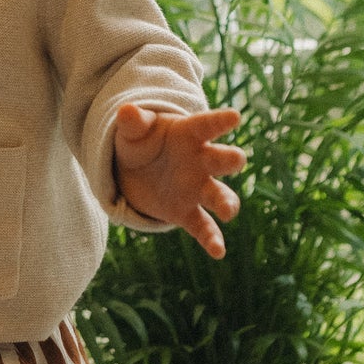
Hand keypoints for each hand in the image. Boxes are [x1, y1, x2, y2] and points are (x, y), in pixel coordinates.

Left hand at [113, 104, 244, 258]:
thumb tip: (126, 111)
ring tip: (228, 212)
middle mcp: (200, 161)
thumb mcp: (133, 130)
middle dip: (230, 159)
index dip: (220, 120)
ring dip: (226, 202)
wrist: (133, 172)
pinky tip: (218, 252)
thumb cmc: (140, 142)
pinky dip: (211, 239)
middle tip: (237, 158)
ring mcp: (197, 188)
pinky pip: (203, 227)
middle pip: (221, 159)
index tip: (235, 116)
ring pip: (219, 195)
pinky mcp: (187, 213)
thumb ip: (133, 122)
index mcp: (189, 134)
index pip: (206, 125)